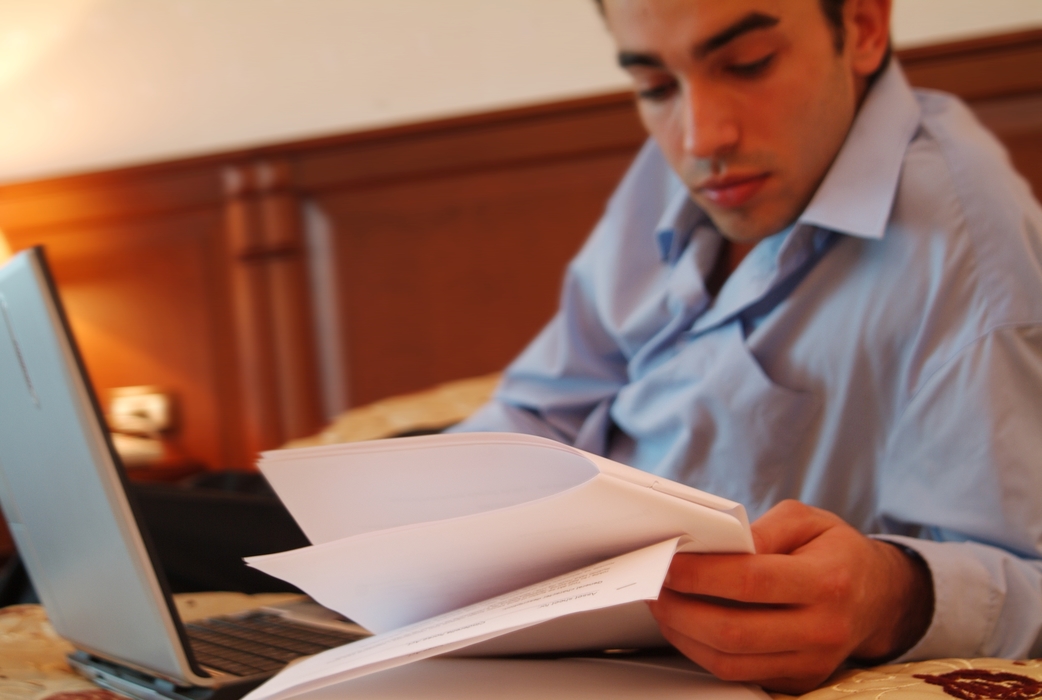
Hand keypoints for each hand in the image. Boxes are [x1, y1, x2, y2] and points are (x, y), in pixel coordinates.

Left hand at [647, 500, 932, 693]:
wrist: (878, 597)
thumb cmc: (836, 551)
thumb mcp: (808, 520)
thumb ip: (764, 529)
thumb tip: (718, 545)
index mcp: (828, 581)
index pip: (751, 582)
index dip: (701, 574)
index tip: (668, 562)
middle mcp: (822, 629)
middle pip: (734, 631)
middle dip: (681, 609)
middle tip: (653, 586)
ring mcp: (810, 662)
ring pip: (730, 662)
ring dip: (683, 635)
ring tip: (661, 606)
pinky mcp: (797, 681)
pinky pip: (738, 675)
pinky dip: (702, 652)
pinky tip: (685, 626)